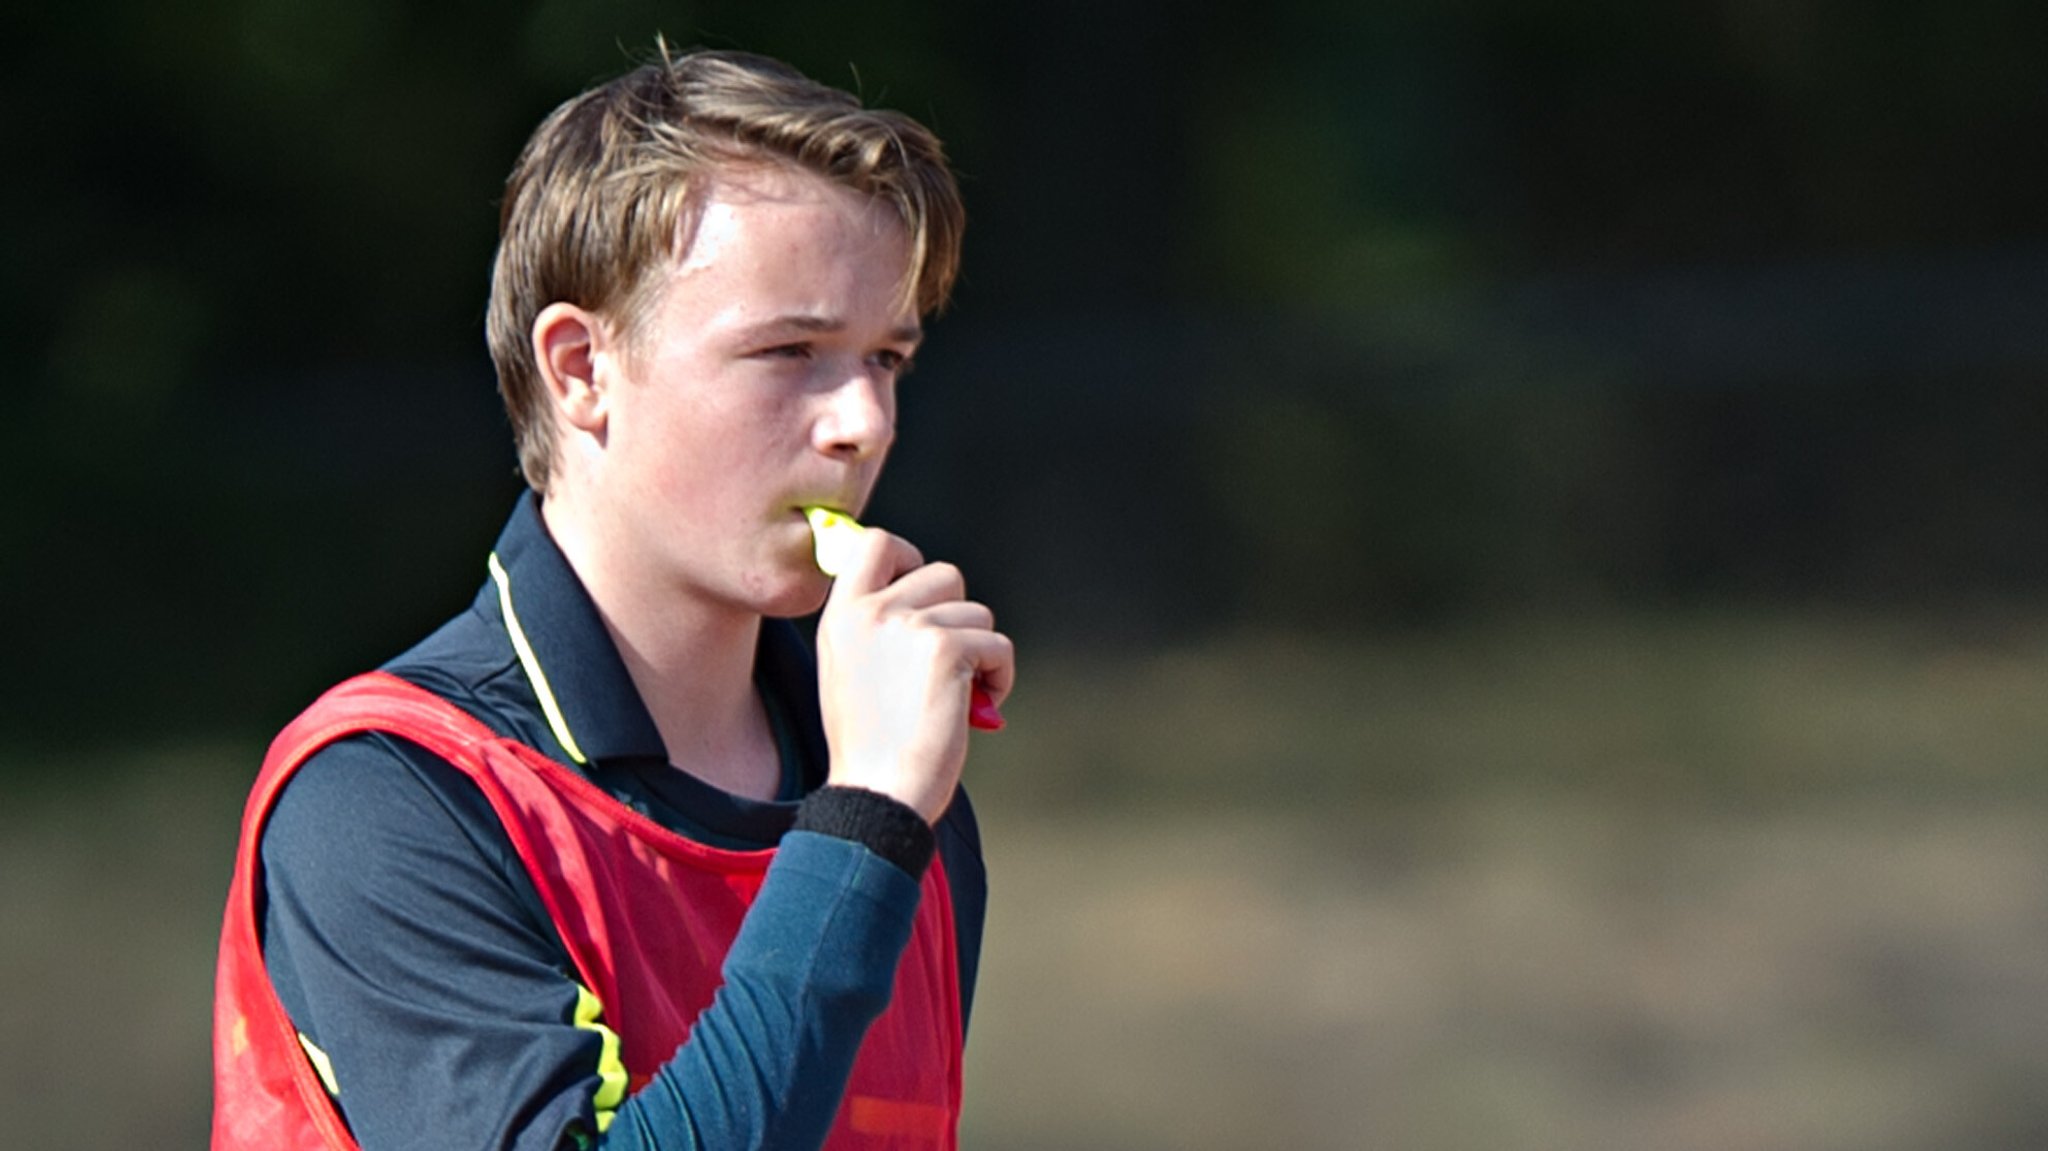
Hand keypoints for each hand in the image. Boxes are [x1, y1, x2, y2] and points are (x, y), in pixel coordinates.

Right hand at [813, 526, 1015, 823]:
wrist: (878, 794)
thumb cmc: (872, 748)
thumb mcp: (851, 673)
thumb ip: (877, 629)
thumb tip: (930, 602)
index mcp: (841, 617)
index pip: (873, 541)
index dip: (909, 557)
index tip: (924, 598)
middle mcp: (870, 612)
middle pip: (944, 574)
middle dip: (959, 617)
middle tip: (948, 663)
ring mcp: (907, 627)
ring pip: (978, 612)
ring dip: (980, 653)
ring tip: (959, 696)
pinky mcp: (945, 648)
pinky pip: (998, 645)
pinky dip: (999, 677)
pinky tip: (977, 708)